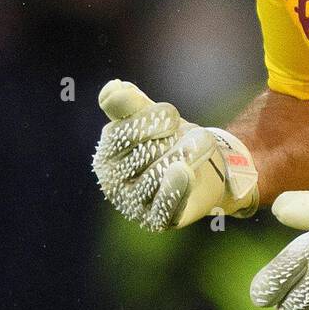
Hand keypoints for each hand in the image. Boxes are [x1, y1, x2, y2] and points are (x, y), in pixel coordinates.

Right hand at [92, 79, 257, 230]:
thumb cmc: (171, 140)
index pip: (122, 132)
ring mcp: (132, 204)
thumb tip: (113, 89)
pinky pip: (164, 205)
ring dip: (187, 154)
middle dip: (173, 139)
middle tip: (190, 137)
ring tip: (202, 145)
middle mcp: (112, 181)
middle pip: (144, 152)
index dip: (151, 119)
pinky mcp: (155, 220)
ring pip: (158, 174)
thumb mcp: (152, 117)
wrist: (202, 169)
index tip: (172, 115)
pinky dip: (175, 188)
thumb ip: (132, 104)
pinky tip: (185, 172)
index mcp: (106, 153)